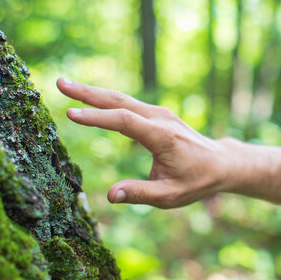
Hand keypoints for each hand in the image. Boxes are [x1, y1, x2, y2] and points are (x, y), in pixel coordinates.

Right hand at [57, 78, 280, 209]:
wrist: (220, 162)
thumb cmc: (197, 181)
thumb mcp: (171, 196)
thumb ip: (140, 194)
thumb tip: (110, 195)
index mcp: (163, 137)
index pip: (125, 122)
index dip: (98, 118)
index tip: (71, 113)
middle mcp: (160, 119)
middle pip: (119, 101)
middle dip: (88, 92)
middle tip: (60, 83)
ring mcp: (159, 114)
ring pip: (122, 99)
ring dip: (94, 92)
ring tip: (66, 86)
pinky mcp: (157, 115)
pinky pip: (128, 104)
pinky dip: (106, 100)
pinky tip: (90, 98)